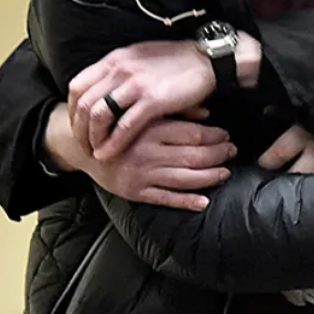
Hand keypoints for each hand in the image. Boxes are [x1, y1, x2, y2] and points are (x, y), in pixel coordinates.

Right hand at [46, 105, 235, 210]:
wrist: (82, 147)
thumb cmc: (116, 125)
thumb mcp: (141, 111)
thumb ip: (171, 111)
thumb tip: (205, 111)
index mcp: (148, 129)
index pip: (192, 134)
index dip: (214, 136)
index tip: (226, 134)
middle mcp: (146, 152)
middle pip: (194, 156)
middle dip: (218, 155)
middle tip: (231, 151)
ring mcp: (141, 175)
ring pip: (185, 179)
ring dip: (209, 177)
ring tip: (224, 172)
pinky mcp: (135, 192)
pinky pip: (166, 199)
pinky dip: (187, 201)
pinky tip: (203, 201)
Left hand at [68, 41, 216, 160]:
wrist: (206, 59)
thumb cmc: (174, 61)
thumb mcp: (138, 58)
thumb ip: (119, 71)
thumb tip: (102, 89)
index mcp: (114, 59)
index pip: (77, 86)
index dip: (72, 110)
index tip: (77, 126)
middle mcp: (119, 69)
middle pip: (83, 103)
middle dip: (78, 129)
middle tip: (82, 145)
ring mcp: (134, 84)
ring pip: (98, 115)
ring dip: (92, 138)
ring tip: (94, 152)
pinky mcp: (152, 100)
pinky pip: (123, 126)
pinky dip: (112, 143)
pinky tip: (107, 154)